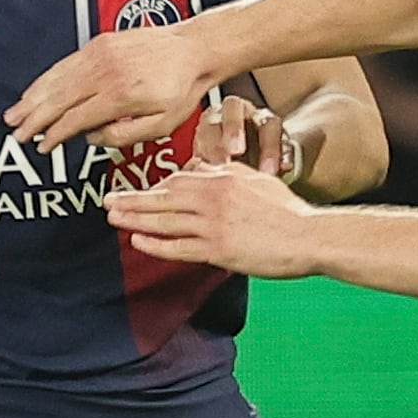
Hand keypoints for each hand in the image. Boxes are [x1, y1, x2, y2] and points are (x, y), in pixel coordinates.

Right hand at [9, 24, 212, 152]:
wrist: (195, 49)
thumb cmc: (182, 88)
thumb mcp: (162, 125)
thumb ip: (124, 136)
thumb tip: (92, 139)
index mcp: (121, 95)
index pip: (76, 118)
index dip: (55, 134)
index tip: (43, 146)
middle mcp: (106, 72)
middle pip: (60, 98)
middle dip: (34, 118)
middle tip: (17, 133)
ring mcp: (101, 54)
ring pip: (58, 79)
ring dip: (33, 97)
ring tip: (15, 114)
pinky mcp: (101, 43)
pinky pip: (66, 63)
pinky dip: (47, 78)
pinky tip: (36, 89)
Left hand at [106, 163, 317, 277]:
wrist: (309, 236)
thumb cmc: (287, 211)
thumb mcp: (255, 178)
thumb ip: (227, 173)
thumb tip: (203, 167)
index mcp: (222, 178)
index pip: (178, 179)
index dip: (155, 188)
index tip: (139, 194)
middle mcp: (213, 197)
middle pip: (163, 197)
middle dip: (132, 200)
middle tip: (108, 202)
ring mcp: (214, 224)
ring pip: (164, 220)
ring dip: (135, 219)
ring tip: (113, 218)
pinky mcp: (218, 249)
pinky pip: (178, 247)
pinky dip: (155, 244)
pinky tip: (137, 240)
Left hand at [191, 94, 294, 181]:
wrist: (252, 167)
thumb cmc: (222, 167)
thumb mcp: (205, 168)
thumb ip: (197, 171)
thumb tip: (183, 182)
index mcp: (212, 120)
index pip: (208, 122)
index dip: (208, 141)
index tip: (210, 164)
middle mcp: (237, 114)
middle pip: (234, 110)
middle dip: (233, 130)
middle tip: (234, 154)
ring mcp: (261, 121)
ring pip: (265, 122)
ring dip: (265, 146)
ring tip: (265, 169)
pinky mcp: (282, 134)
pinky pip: (287, 139)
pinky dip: (286, 154)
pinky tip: (284, 168)